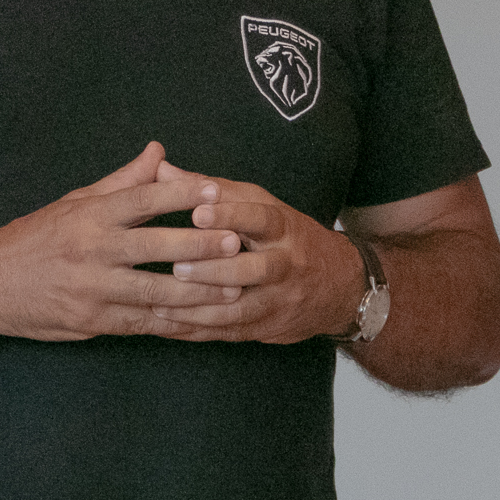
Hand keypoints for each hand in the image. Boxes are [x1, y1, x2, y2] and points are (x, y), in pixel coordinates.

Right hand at [0, 142, 244, 341]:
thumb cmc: (36, 237)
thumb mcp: (75, 201)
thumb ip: (123, 181)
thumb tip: (159, 150)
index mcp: (91, 215)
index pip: (144, 199)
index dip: (183, 194)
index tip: (217, 190)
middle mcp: (92, 250)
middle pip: (156, 247)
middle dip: (200, 245)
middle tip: (236, 241)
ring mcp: (92, 289)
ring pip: (155, 291)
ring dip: (198, 292)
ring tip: (234, 288)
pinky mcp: (91, 321)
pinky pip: (141, 323)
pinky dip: (173, 323)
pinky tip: (201, 321)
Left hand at [147, 160, 365, 343]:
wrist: (339, 285)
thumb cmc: (286, 237)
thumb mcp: (260, 206)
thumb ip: (212, 189)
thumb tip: (162, 168)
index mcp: (285, 227)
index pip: (262, 218)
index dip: (231, 214)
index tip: (197, 212)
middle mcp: (286, 264)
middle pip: (255, 268)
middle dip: (215, 269)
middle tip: (177, 267)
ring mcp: (279, 299)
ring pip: (242, 308)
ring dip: (200, 308)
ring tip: (161, 304)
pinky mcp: (267, 327)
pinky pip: (230, 331)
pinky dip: (196, 330)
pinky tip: (165, 325)